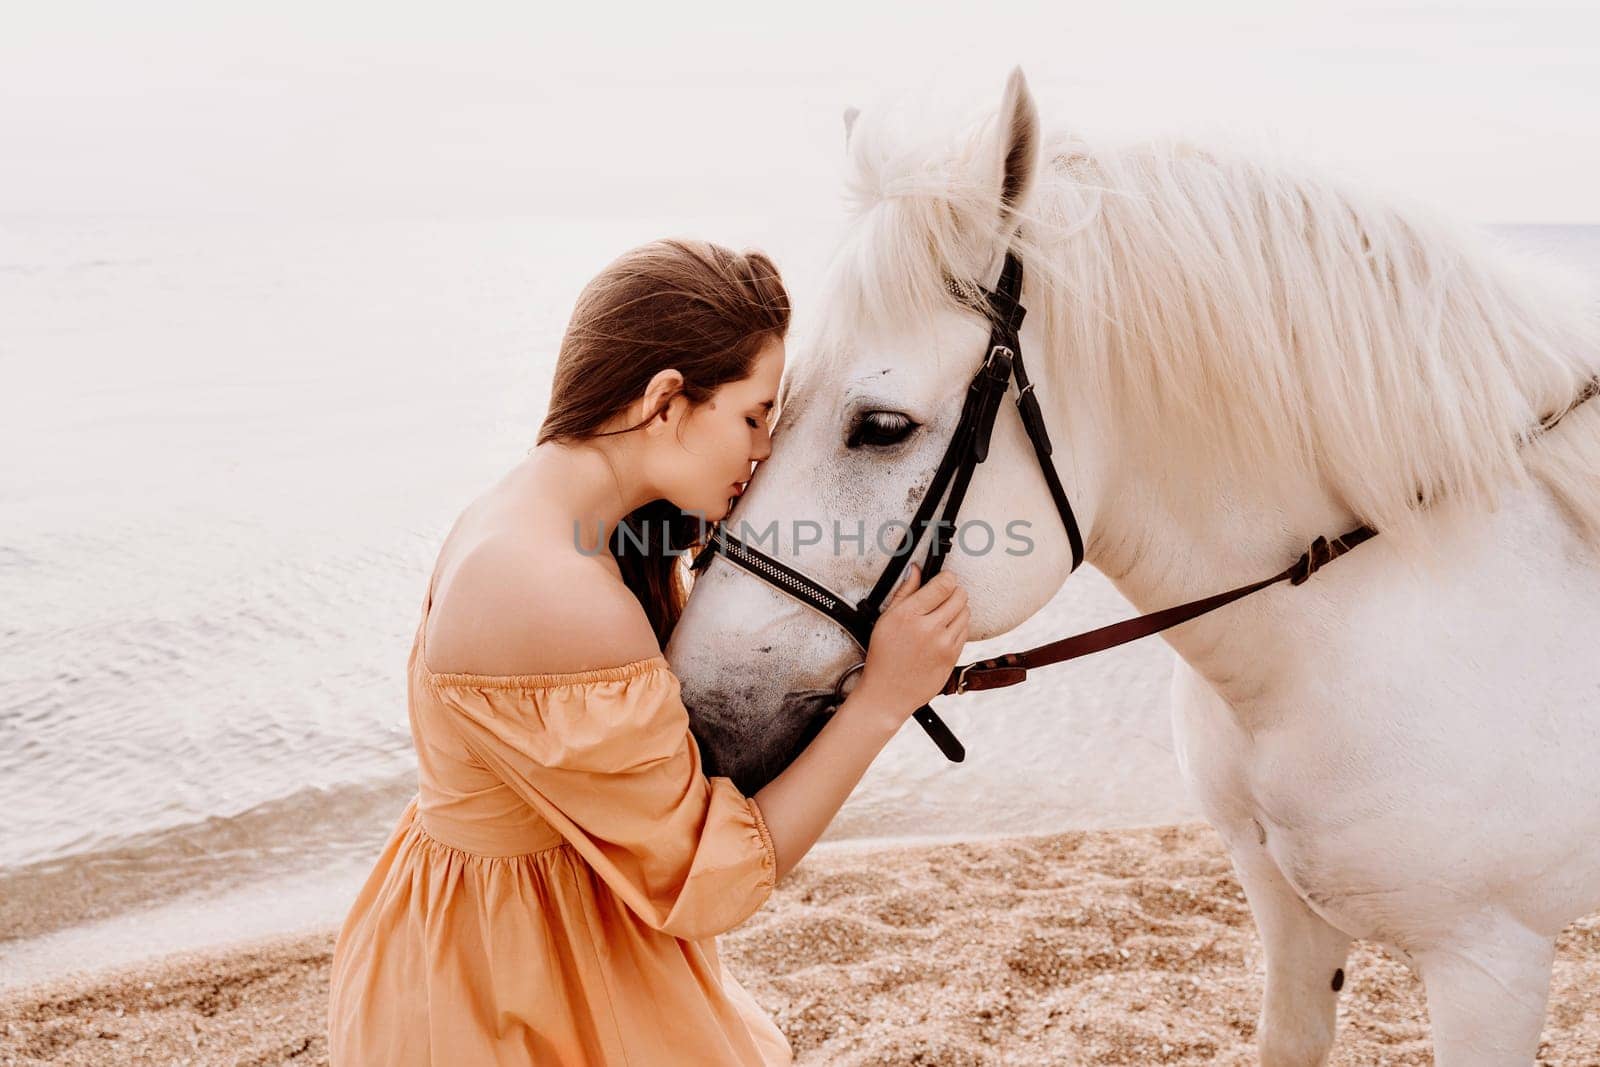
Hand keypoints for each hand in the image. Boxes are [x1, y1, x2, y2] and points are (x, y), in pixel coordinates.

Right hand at [852, 562, 968, 720]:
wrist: (888, 694)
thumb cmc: (884, 656)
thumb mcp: (886, 620)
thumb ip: (904, 592)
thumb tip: (916, 569)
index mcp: (909, 615)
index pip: (944, 584)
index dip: (947, 577)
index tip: (944, 579)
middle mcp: (929, 628)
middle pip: (960, 596)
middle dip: (954, 591)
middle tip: (944, 595)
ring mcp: (943, 645)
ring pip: (966, 613)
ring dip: (958, 609)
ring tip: (942, 615)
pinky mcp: (952, 658)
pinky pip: (965, 632)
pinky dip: (958, 627)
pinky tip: (943, 631)